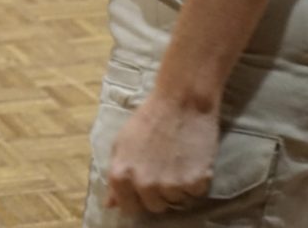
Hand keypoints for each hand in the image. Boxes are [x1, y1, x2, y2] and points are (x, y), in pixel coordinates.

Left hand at [105, 93, 217, 214]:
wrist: (181, 99)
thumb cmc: (149, 117)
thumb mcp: (123, 141)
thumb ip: (117, 174)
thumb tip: (111, 204)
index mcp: (121, 175)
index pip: (129, 207)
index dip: (138, 197)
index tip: (145, 186)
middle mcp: (144, 185)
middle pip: (154, 207)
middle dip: (159, 192)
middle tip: (165, 168)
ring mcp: (170, 186)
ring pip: (176, 201)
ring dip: (178, 187)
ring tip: (179, 160)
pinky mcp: (195, 183)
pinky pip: (196, 194)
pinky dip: (196, 181)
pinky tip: (192, 159)